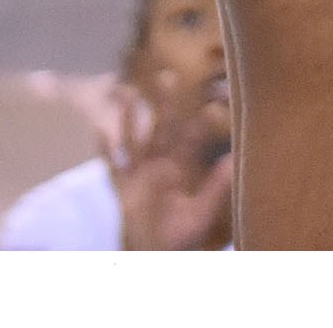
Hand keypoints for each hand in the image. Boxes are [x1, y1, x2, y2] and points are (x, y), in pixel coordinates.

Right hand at [109, 70, 234, 251]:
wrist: (155, 257)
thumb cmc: (182, 236)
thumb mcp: (202, 212)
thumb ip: (217, 186)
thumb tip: (234, 159)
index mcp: (181, 169)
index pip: (191, 140)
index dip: (199, 123)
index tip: (211, 102)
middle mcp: (159, 167)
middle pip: (161, 129)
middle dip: (164, 105)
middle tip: (169, 75)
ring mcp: (138, 176)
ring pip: (133, 140)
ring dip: (129, 118)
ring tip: (127, 92)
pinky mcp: (122, 190)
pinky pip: (112, 167)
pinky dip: (105, 150)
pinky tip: (98, 130)